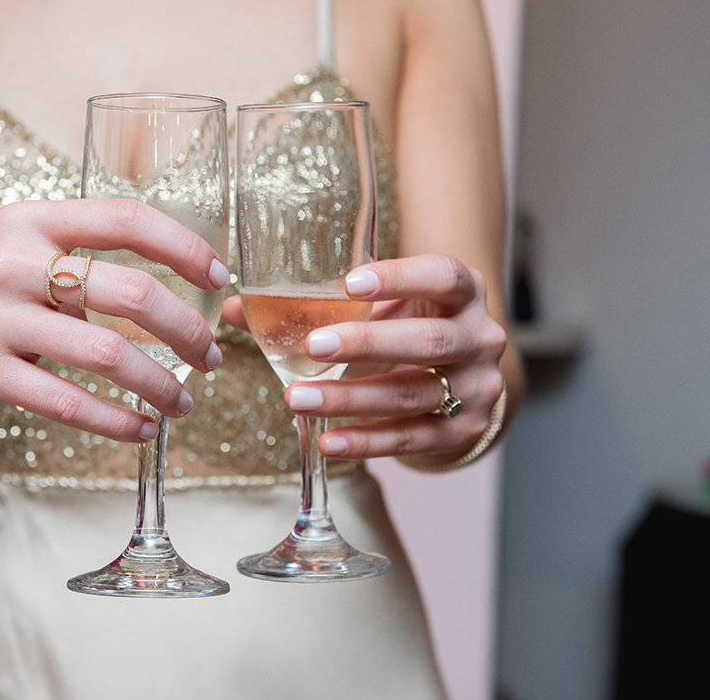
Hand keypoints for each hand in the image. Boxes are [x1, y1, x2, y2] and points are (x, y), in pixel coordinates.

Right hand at [0, 199, 227, 442]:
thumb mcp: (3, 239)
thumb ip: (67, 252)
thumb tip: (146, 286)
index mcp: (29, 219)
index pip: (126, 218)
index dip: (184, 246)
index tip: (218, 274)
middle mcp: (14, 261)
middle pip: (130, 291)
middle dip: (186, 328)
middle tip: (209, 355)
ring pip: (107, 354)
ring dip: (160, 384)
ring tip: (182, 401)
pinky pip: (66, 403)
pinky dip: (116, 422)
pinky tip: (140, 431)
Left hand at [222, 254, 506, 461]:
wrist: (464, 379)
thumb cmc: (410, 327)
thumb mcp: (382, 307)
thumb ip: (320, 302)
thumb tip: (236, 307)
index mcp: (462, 294)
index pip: (444, 275)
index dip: (401, 277)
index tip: (351, 282)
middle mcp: (479, 338)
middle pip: (428, 340)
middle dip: (367, 344)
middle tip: (313, 346)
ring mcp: (477, 389)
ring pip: (411, 393)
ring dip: (351, 398)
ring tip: (297, 399)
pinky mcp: (462, 432)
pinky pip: (410, 438)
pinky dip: (366, 439)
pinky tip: (327, 439)